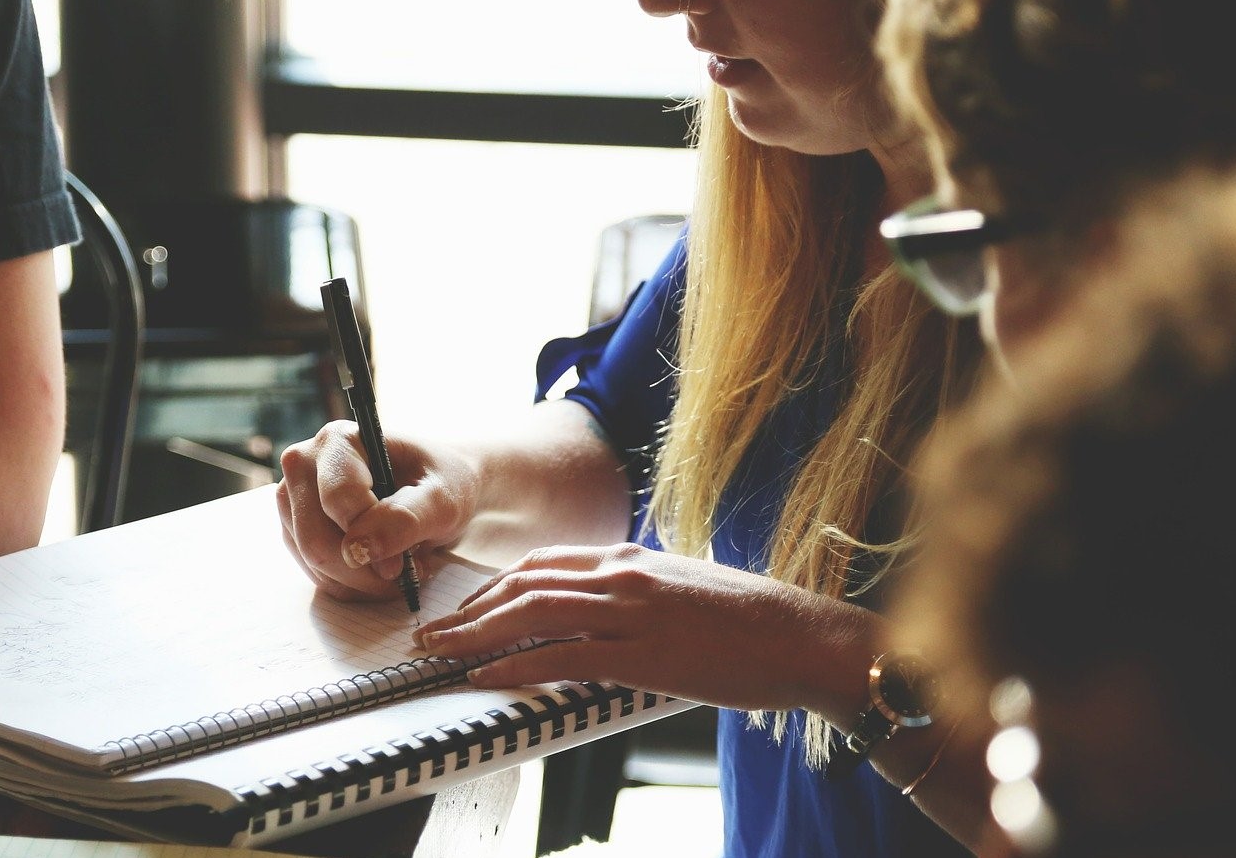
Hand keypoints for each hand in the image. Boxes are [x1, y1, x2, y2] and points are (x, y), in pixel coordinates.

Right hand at [276, 420, 481, 600]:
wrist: (438, 489)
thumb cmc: (443, 483)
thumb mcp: (442, 499)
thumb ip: (405, 518)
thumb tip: (359, 550)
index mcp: (338, 441)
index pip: (337, 500)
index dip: (373, 538)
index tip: (408, 560)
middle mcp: (305, 464)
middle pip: (316, 539)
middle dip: (365, 569)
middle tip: (407, 571)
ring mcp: (294, 499)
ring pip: (314, 563)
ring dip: (361, 581)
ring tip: (400, 567)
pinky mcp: (296, 530)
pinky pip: (316, 575)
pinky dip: (353, 585)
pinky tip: (380, 571)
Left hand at [412, 543, 878, 716]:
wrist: (804, 636)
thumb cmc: (751, 622)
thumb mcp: (683, 590)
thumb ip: (637, 595)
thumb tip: (602, 615)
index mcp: (630, 558)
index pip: (542, 564)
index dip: (494, 587)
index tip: (465, 609)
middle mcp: (623, 575)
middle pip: (524, 584)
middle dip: (469, 610)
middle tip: (431, 633)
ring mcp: (631, 611)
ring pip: (532, 613)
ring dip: (475, 635)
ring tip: (440, 653)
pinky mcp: (644, 653)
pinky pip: (563, 656)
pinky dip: (516, 666)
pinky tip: (486, 678)